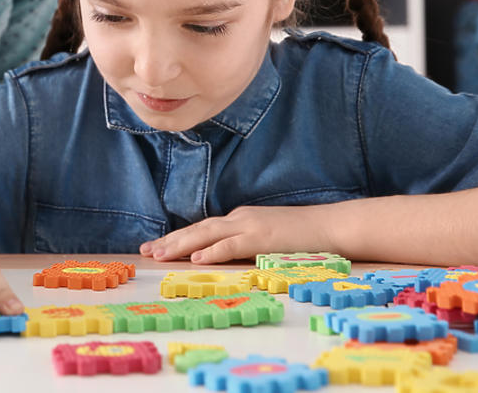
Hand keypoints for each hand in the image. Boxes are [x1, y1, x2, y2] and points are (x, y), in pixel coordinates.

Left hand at [139, 205, 335, 263]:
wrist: (331, 226)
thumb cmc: (303, 237)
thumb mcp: (268, 238)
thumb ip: (246, 244)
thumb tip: (224, 257)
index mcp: (240, 219)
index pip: (202, 228)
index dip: (178, 237)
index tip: (156, 246)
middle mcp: (240, 218)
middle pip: (198, 229)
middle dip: (170, 240)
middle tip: (146, 251)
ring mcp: (251, 226)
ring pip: (207, 234)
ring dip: (181, 244)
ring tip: (160, 254)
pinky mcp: (262, 238)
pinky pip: (232, 245)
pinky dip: (212, 251)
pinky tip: (196, 258)